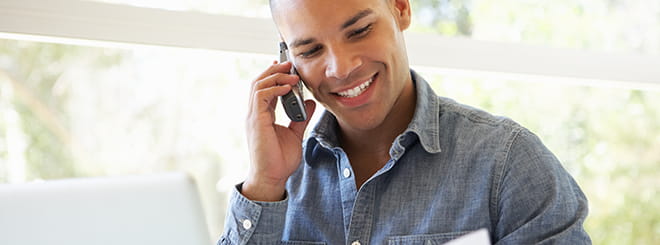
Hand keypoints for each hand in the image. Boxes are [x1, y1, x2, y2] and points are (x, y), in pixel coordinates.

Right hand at [243, 61, 315, 200]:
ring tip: (292, 74)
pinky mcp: (256, 121)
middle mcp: (254, 113)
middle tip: (290, 63)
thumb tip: (309, 102)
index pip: (264, 89)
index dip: (274, 76)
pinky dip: (274, 88)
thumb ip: (301, 117)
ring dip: (276, 76)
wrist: (272, 178)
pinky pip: (261, 96)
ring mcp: (253, 116)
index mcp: (261, 115)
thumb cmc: (280, 160)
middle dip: (274, 70)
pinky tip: (288, 88)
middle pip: (259, 82)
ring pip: (258, 85)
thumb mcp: (296, 134)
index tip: (287, 67)